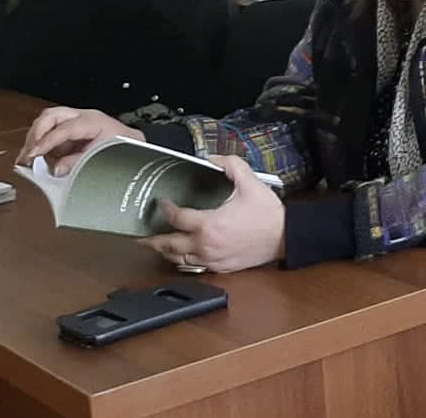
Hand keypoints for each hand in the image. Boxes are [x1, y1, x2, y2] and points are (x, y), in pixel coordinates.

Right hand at [18, 107, 144, 174]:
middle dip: (35, 134)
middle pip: (50, 116)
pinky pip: (50, 133)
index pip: (64, 128)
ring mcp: (74, 121)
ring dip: (36, 140)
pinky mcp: (70, 130)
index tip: (34, 154)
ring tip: (30, 159)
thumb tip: (57, 169)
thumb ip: (78, 163)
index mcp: (92, 121)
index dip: (47, 141)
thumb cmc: (122, 146)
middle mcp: (81, 117)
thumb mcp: (103, 157)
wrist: (133, 143)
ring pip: (47, 123)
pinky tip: (38, 157)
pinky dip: (42, 145)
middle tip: (28, 154)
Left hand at [142, 155, 284, 273]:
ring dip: (165, 252)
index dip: (165, 209)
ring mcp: (211, 259)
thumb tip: (212, 157)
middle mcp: (205, 245)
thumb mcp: (251, 183)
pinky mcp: (219, 267)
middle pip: (168, 245)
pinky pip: (194, 267)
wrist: (286, 237)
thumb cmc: (268, 214)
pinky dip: (183, 261)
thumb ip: (231, 165)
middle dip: (152, 240)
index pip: (176, 217)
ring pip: (178, 260)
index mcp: (208, 224)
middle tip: (140, 236)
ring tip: (157, 246)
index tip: (162, 202)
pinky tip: (181, 255)